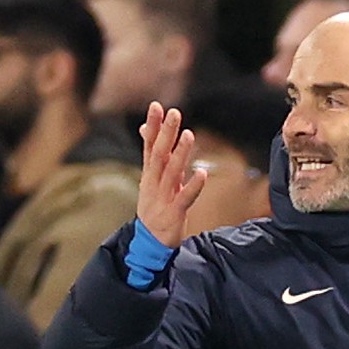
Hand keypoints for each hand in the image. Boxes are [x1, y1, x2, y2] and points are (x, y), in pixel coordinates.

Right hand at [137, 103, 205, 249]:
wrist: (150, 241)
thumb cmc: (155, 206)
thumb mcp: (151, 179)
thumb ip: (153, 155)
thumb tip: (145, 129)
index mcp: (150, 174)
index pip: (150, 145)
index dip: (153, 126)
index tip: (157, 106)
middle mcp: (154, 183)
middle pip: (159, 154)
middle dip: (165, 133)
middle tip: (174, 112)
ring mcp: (163, 198)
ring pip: (171, 173)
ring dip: (180, 154)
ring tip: (189, 135)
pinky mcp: (174, 213)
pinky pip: (185, 198)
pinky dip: (193, 186)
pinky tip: (202, 173)